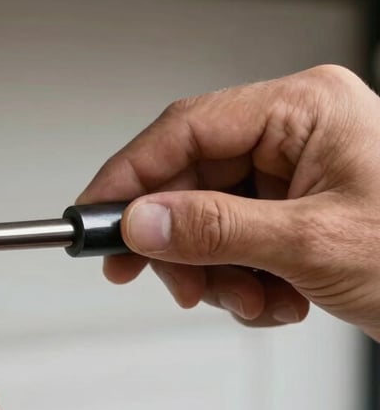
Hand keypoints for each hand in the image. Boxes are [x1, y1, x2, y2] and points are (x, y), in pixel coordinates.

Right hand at [78, 64, 379, 339]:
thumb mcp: (316, 243)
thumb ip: (217, 229)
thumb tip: (143, 221)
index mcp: (304, 109)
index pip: (187, 128)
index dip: (130, 175)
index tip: (94, 214)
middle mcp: (297, 134)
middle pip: (193, 178)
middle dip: (182, 242)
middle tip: (166, 278)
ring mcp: (298, 176)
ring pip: (210, 219)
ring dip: (218, 272)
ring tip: (250, 298)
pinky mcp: (299, 214)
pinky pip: (238, 243)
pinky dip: (245, 282)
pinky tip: (277, 300)